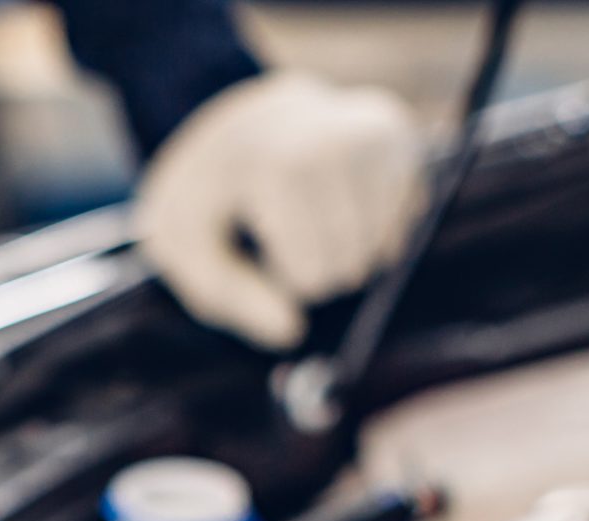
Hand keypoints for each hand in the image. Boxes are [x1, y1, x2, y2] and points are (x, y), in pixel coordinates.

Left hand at [136, 71, 424, 349]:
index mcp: (282, 167)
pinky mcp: (402, 136)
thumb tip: (291, 333)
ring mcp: (379, 134)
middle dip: (316, 268)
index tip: (256, 240)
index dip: (280, 278)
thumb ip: (230, 296)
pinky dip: (372, 227)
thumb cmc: (209, 193)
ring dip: (346, 251)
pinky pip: (404, 224)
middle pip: (352, 268)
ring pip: (383, 252)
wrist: (236, 120)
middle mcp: (343, 142)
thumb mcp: (184, 246)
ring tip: (308, 214)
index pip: (314, 279)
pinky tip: (337, 199)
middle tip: (283, 228)